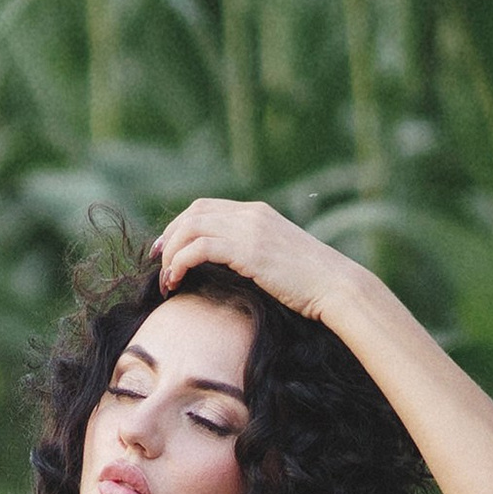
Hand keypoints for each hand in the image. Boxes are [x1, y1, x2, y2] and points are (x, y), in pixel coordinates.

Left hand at [151, 197, 354, 323]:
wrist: (335, 285)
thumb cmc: (311, 283)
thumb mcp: (278, 260)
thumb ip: (254, 254)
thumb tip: (232, 268)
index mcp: (257, 213)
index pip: (206, 208)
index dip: (179, 226)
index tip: (166, 250)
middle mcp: (250, 215)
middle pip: (193, 214)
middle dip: (168, 237)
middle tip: (156, 262)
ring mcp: (249, 230)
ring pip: (190, 228)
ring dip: (170, 253)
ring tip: (166, 279)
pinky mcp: (247, 250)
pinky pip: (199, 248)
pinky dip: (179, 263)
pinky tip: (176, 281)